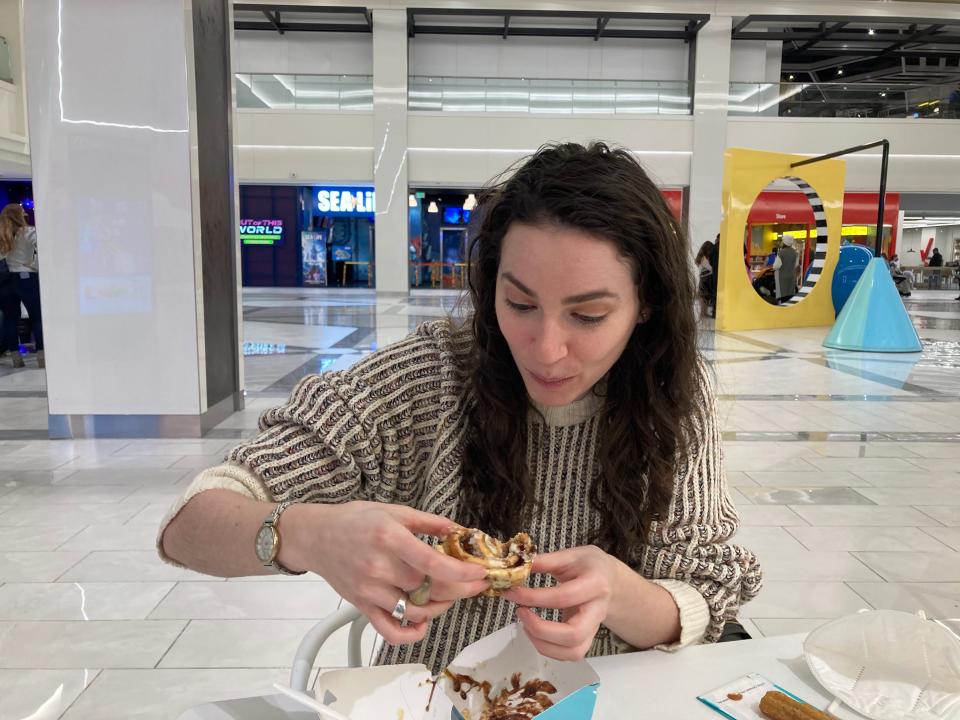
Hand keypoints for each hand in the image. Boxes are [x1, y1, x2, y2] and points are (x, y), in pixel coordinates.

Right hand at [288, 501, 488, 644]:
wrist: (315, 536)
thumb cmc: (353, 520)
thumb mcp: (393, 511)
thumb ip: (428, 522)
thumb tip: (458, 530)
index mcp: (390, 539)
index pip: (433, 564)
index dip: (462, 573)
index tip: (480, 574)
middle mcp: (379, 568)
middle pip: (429, 590)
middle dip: (459, 589)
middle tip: (474, 584)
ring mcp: (370, 591)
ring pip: (415, 612)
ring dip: (439, 607)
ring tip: (449, 596)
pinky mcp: (362, 606)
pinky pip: (388, 631)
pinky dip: (410, 634)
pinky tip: (423, 623)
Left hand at [504, 546, 620, 660]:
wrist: (610, 580)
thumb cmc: (589, 566)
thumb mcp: (572, 555)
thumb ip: (547, 560)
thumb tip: (520, 565)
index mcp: (596, 584)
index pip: (563, 597)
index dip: (534, 597)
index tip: (512, 592)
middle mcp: (598, 611)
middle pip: (573, 634)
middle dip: (540, 629)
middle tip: (520, 612)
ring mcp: (594, 629)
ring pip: (573, 652)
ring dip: (542, 643)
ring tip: (525, 624)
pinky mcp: (587, 639)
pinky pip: (570, 655)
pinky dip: (549, 649)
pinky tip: (534, 632)